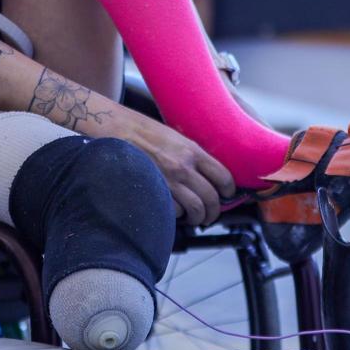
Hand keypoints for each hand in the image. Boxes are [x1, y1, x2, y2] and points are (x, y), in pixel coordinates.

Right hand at [114, 108, 235, 226]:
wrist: (119, 131)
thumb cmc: (145, 132)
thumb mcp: (177, 137)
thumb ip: (193, 156)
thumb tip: (207, 175)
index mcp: (193, 151)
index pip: (223, 176)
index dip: (230, 191)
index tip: (228, 195)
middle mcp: (184, 167)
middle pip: (211, 198)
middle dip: (214, 211)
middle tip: (211, 215)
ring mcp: (169, 181)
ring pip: (195, 209)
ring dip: (198, 218)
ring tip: (195, 218)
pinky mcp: (155, 191)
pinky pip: (174, 212)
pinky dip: (177, 215)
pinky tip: (174, 211)